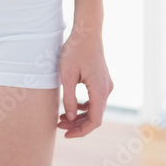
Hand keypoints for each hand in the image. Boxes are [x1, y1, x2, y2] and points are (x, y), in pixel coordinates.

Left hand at [56, 21, 113, 137]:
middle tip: (59, 126)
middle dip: (77, 124)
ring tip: (61, 118)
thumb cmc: (75, 50)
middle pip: (95, 116)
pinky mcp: (102, 79)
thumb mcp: (66, 76)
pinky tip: (70, 106)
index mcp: (99, 90)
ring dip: (79, 115)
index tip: (66, 134)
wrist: (87, 31)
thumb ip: (68, 99)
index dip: (81, 131)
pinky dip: (83, 106)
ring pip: (95, 108)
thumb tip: (69, 118)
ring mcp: (106, 84)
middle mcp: (106, 89)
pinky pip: (95, 99)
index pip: (95, 121)